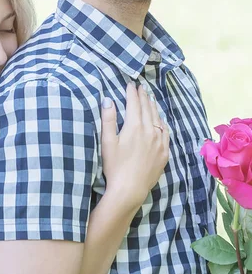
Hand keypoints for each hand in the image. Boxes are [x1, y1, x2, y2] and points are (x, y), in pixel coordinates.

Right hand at [100, 82, 169, 209]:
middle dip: (143, 97)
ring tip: (150, 99)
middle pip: (147, 109)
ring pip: (158, 119)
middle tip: (141, 88)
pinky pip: (165, 132)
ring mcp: (160, 142)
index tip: (130, 84)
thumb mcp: (107, 142)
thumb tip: (108, 99)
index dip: (132, 93)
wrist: (130, 189)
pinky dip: (161, 122)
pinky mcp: (164, 153)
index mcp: (134, 126)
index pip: (134, 104)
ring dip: (153, 107)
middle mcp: (150, 131)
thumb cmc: (114, 166)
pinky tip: (160, 121)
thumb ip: (108, 119)